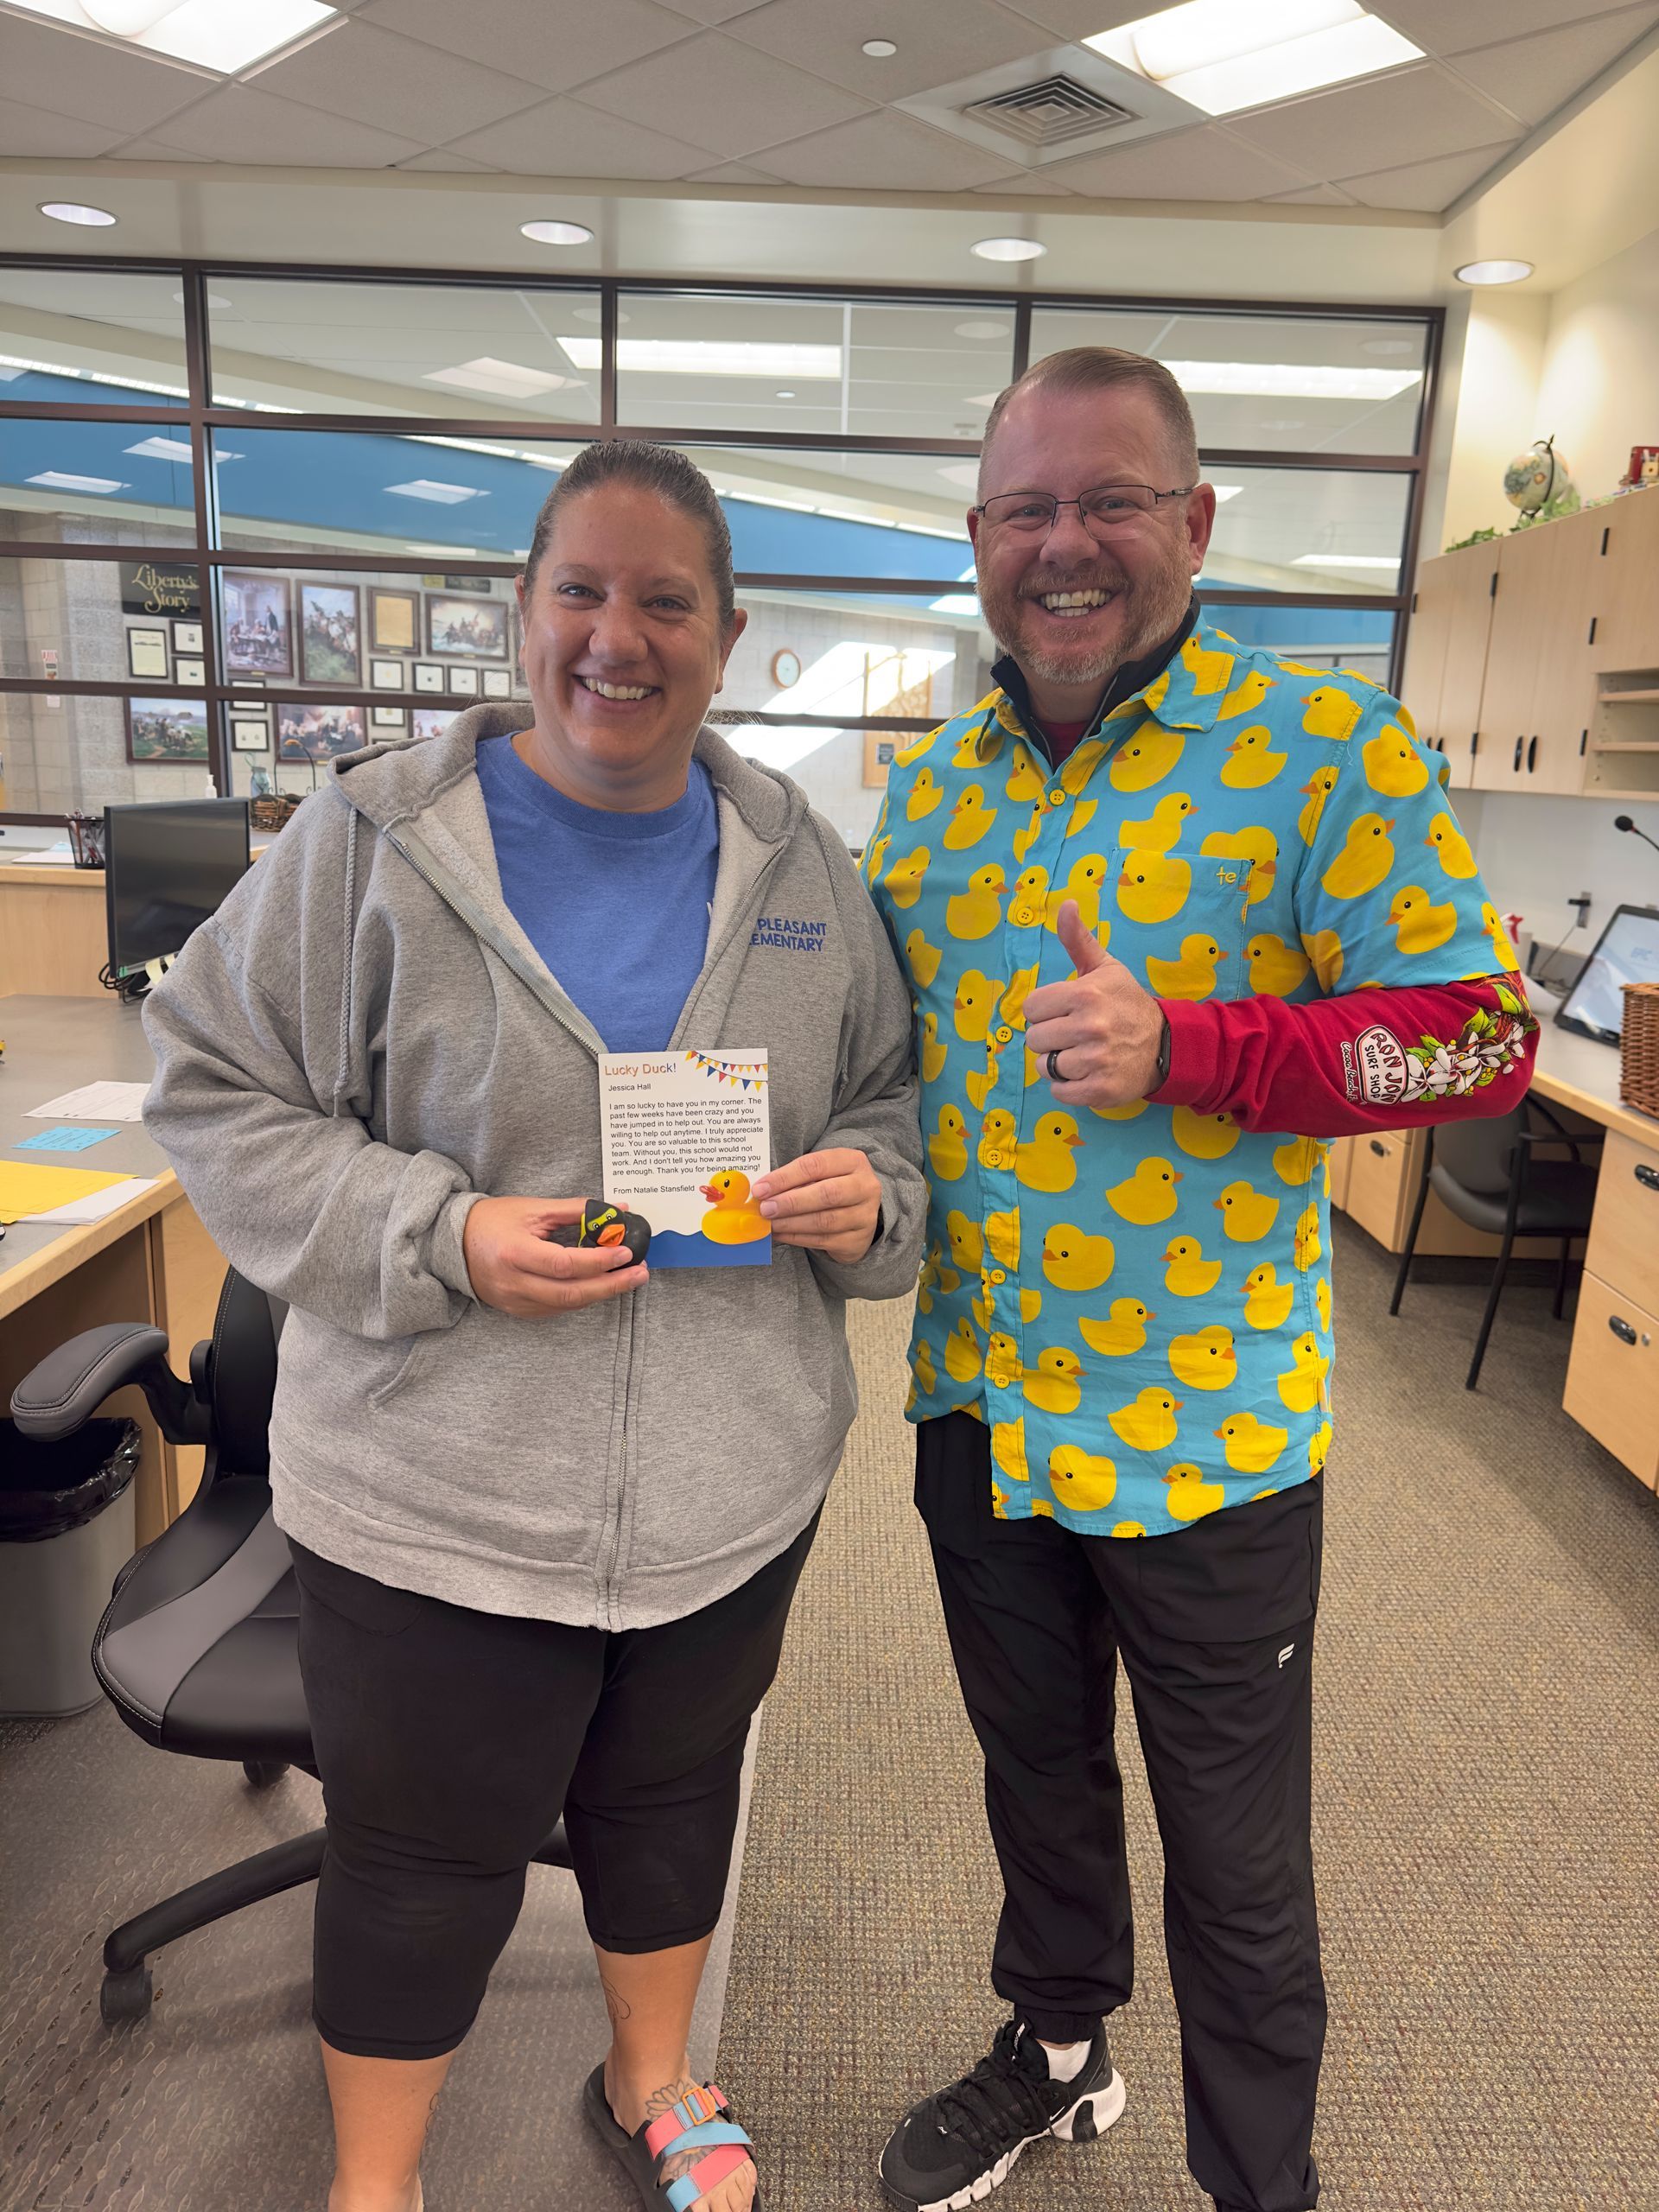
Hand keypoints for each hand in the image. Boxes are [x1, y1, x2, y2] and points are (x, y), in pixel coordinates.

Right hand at [462, 1195, 646, 1316]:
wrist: (452, 1243)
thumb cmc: (493, 1220)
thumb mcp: (534, 1209)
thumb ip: (576, 1210)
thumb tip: (617, 1210)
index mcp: (515, 1253)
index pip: (565, 1264)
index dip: (598, 1261)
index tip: (626, 1252)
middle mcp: (514, 1283)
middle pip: (571, 1293)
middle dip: (611, 1285)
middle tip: (640, 1274)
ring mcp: (515, 1302)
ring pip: (567, 1305)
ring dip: (601, 1293)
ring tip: (627, 1279)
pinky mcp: (518, 1311)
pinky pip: (556, 1309)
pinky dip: (580, 1298)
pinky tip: (599, 1286)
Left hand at [751, 1148, 881, 1263]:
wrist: (859, 1215)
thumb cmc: (831, 1187)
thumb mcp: (821, 1174)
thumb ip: (797, 1179)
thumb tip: (762, 1191)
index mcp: (853, 1161)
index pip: (816, 1165)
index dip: (785, 1177)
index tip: (760, 1188)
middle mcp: (865, 1187)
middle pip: (827, 1194)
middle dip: (791, 1202)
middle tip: (765, 1208)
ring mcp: (865, 1215)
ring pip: (825, 1221)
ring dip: (791, 1223)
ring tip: (769, 1223)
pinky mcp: (857, 1240)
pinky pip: (823, 1240)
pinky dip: (797, 1237)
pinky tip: (780, 1234)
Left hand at [1024, 902, 1166, 1110]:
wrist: (1166, 1045)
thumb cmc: (1126, 1003)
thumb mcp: (1105, 968)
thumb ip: (1078, 939)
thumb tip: (1067, 904)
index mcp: (1085, 994)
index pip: (1032, 1008)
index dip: (1045, 1011)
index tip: (1065, 1012)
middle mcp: (1090, 1027)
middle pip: (1034, 1039)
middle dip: (1050, 1038)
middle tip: (1074, 1035)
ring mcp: (1095, 1061)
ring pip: (1045, 1067)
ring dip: (1058, 1063)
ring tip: (1081, 1054)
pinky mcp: (1100, 1090)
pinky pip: (1059, 1091)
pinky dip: (1068, 1086)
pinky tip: (1086, 1073)